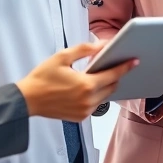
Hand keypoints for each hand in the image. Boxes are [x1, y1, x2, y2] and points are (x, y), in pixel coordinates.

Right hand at [17, 41, 136, 121]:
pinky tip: (87, 87)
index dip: (125, 67)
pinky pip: (95, 104)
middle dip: (115, 76)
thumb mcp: (62, 57)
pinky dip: (95, 95)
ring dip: (105, 86)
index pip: (113, 75)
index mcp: (86, 85)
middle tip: (113, 65)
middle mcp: (89, 100)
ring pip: (105, 97)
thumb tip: (102, 45)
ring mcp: (85, 111)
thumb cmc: (43, 77)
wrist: (27, 100)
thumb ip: (85, 49)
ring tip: (97, 75)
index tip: (134, 60)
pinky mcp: (80, 117)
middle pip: (112, 86)